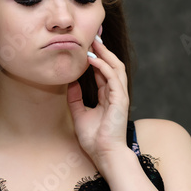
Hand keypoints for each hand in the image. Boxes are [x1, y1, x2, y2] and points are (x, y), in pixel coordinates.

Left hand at [67, 35, 129, 166]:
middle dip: (102, 50)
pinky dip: (103, 66)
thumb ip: (75, 98)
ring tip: (93, 42)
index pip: (103, 71)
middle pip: (111, 65)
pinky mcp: (120, 99)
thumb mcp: (79, 113)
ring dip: (105, 54)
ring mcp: (119, 95)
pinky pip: (113, 77)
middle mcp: (115, 93)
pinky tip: (92, 59)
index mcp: (107, 96)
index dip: (96, 58)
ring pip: (115, 67)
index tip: (87, 46)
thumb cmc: (94, 139)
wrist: (104, 154)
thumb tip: (70, 82)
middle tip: (91, 37)